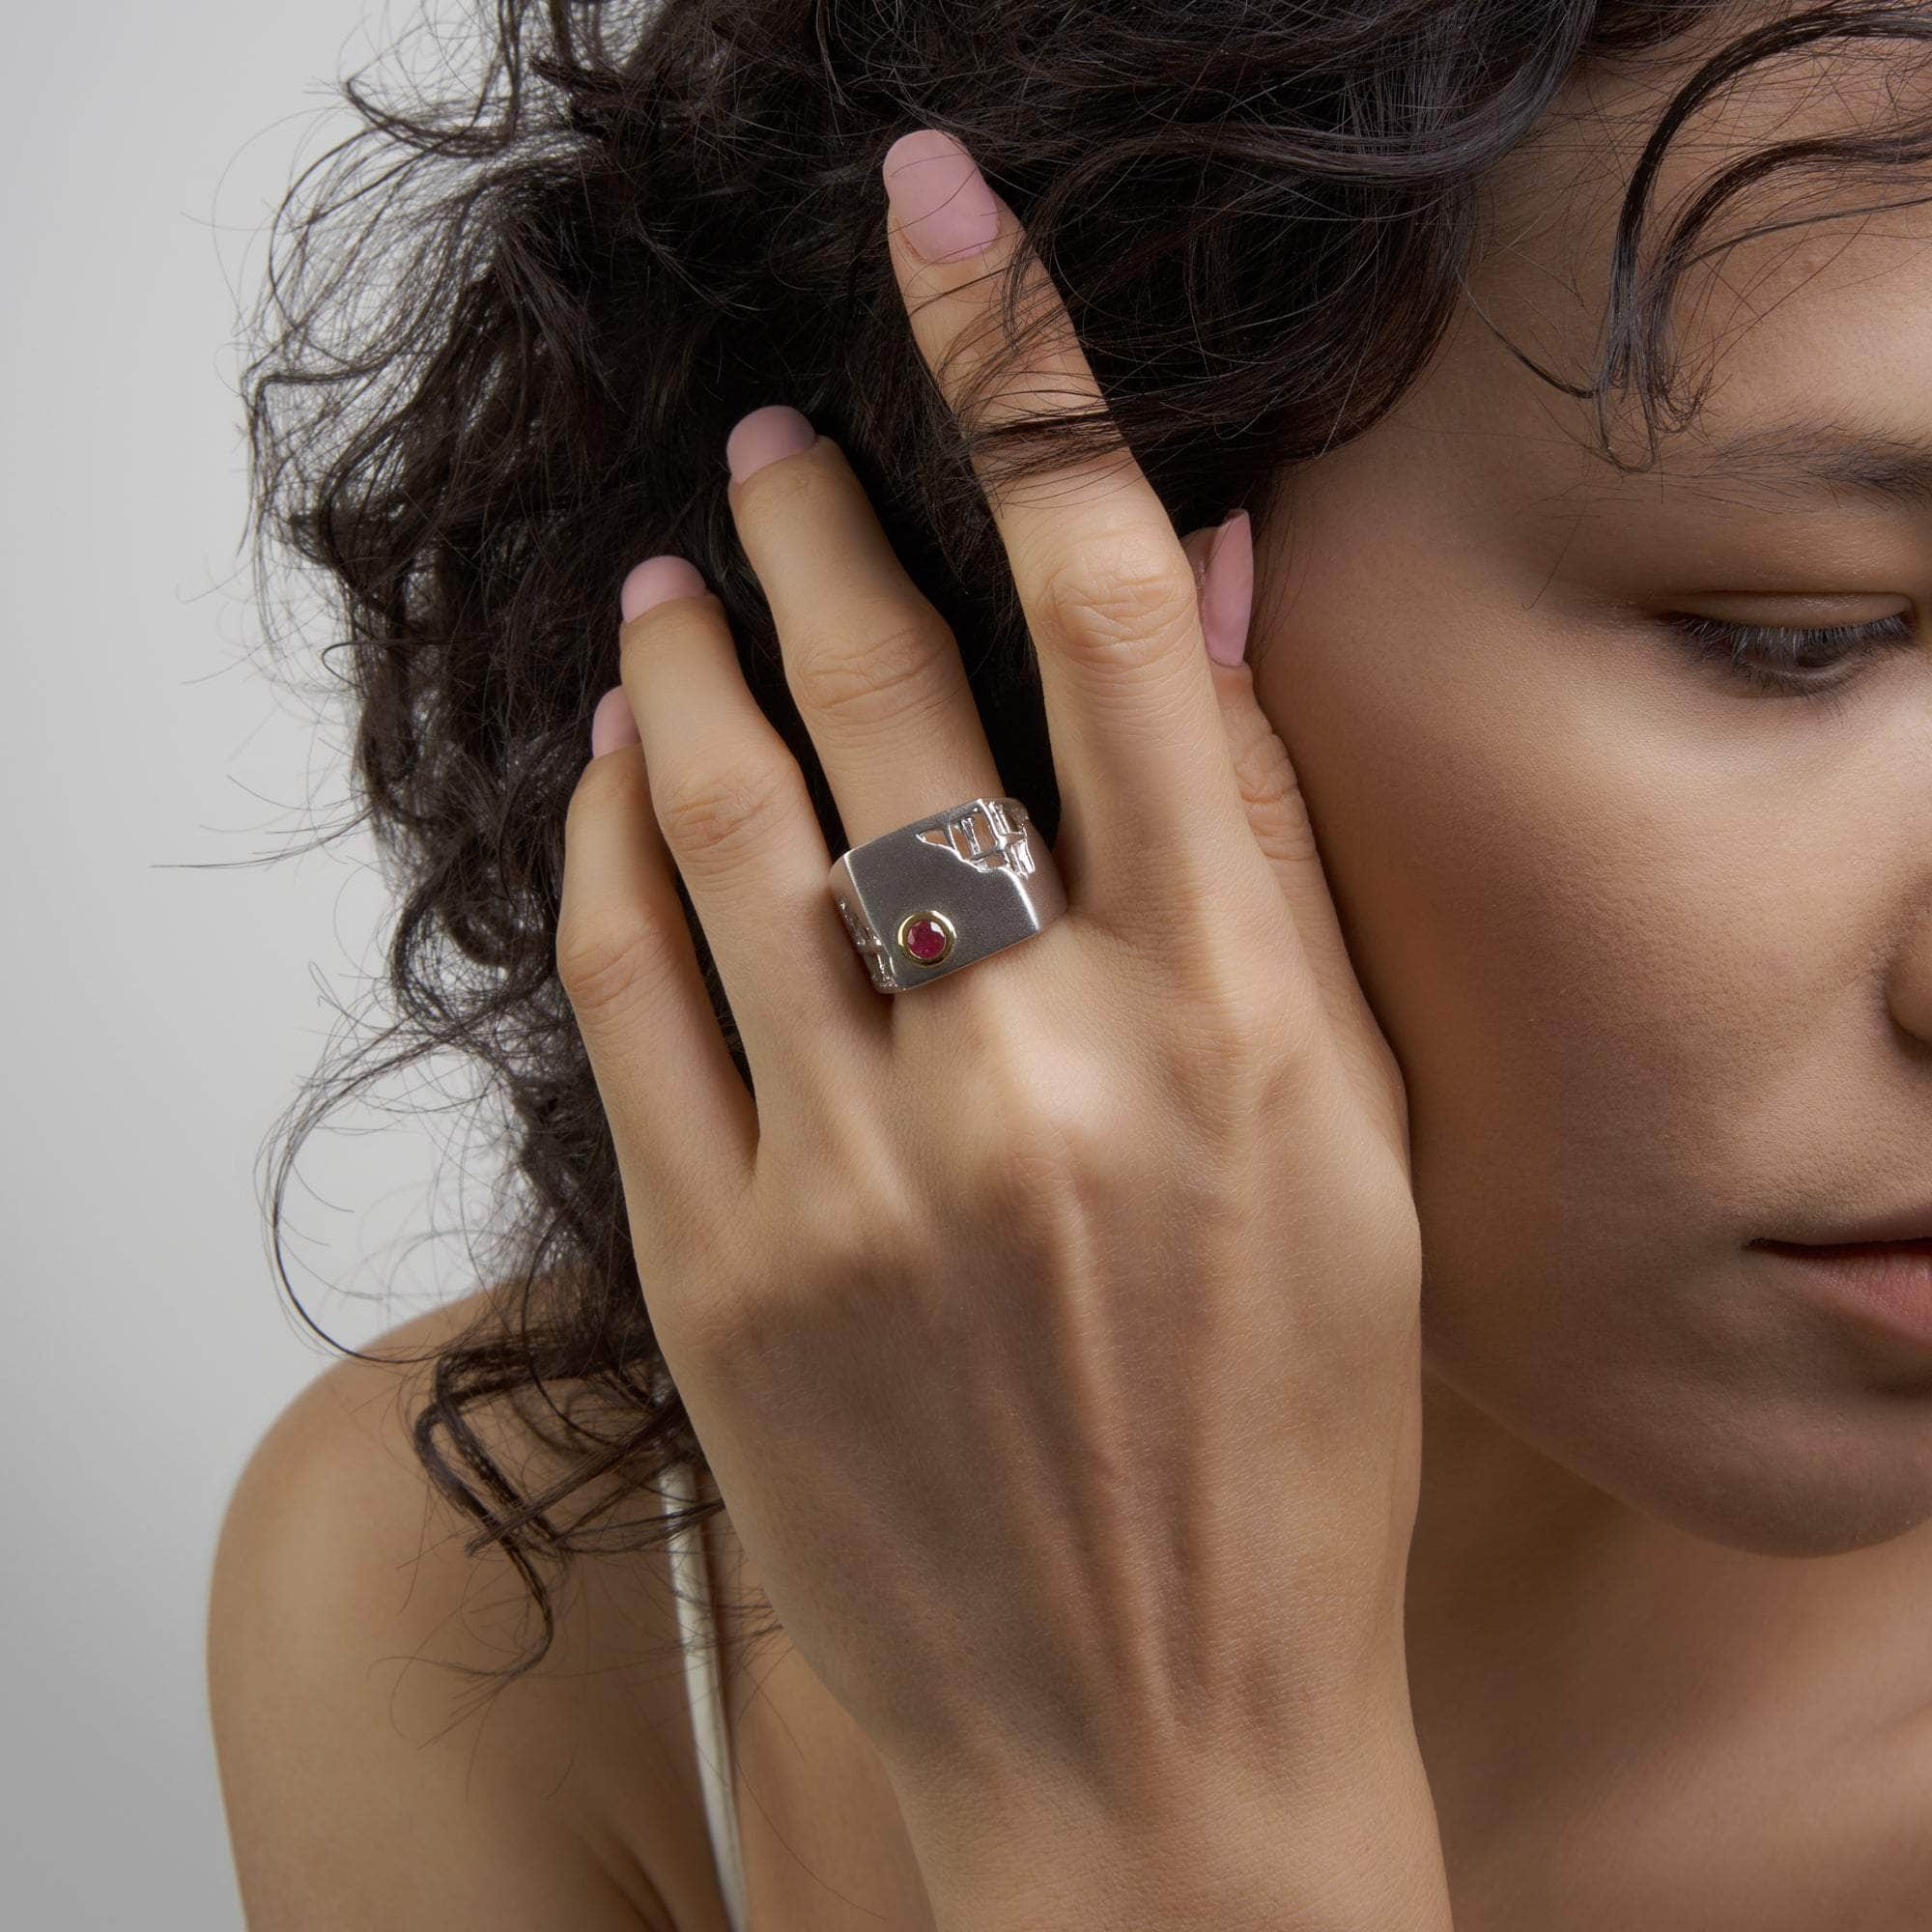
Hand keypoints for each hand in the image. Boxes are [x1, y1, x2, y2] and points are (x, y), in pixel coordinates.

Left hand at [560, 129, 1441, 1926]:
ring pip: (725, 823)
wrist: (1162, 1737)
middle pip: (894, 694)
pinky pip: (629, 988)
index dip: (1026, 384)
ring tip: (664, 583)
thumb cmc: (1286, 1438)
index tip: (946, 237)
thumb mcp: (1356, 1144)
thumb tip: (1198, 593)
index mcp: (1246, 1021)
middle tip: (758, 448)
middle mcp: (1051, 1069)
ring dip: (684, 666)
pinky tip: (607, 775)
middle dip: (813, 524)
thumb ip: (1268, 854)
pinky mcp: (722, 1275)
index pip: (1119, 612)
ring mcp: (864, 1175)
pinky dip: (605, 847)